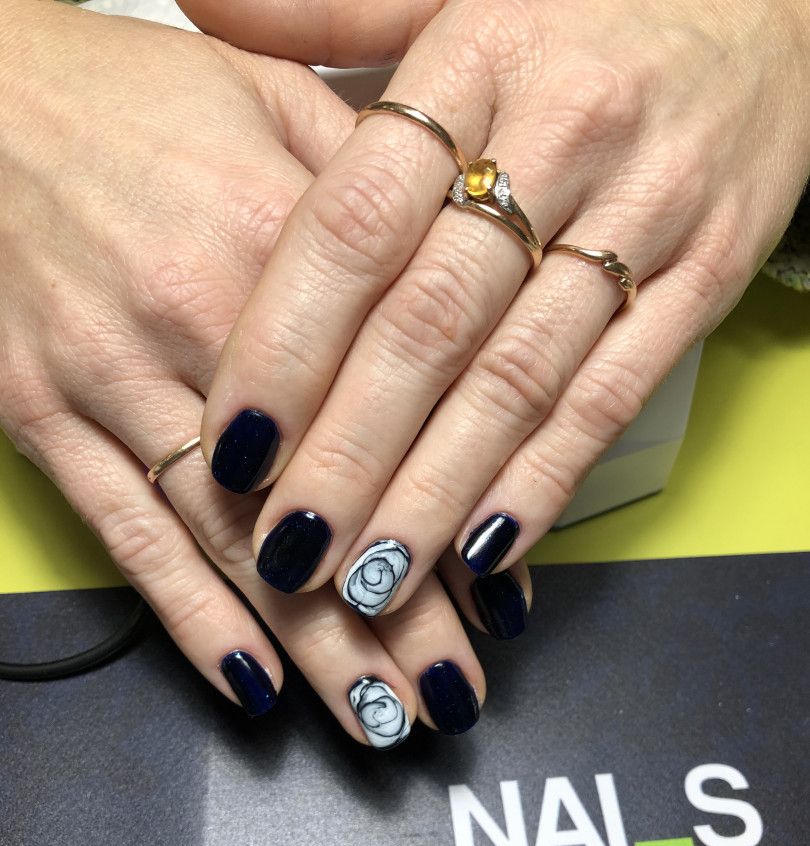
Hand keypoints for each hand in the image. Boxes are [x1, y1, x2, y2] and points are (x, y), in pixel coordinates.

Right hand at [0, 0, 499, 743]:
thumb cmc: (132, 101)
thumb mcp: (277, 105)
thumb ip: (377, 203)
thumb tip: (467, 280)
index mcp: (283, 250)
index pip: (395, 417)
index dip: (454, 518)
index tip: (503, 599)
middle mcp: (204, 330)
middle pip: (322, 504)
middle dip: (398, 620)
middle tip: (455, 699)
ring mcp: (117, 383)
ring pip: (235, 544)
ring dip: (313, 646)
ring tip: (379, 720)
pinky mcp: (48, 418)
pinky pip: (128, 537)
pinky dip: (189, 618)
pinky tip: (251, 682)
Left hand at [192, 0, 808, 614]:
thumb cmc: (596, 0)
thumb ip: (333, 10)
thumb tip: (204, 3)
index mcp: (480, 57)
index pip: (358, 221)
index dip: (289, 342)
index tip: (236, 442)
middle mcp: (563, 141)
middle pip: (432, 324)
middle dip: (352, 452)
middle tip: (290, 546)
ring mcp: (645, 217)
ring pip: (520, 379)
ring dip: (437, 491)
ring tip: (371, 577)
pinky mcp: (705, 276)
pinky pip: (614, 393)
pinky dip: (546, 478)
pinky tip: (486, 550)